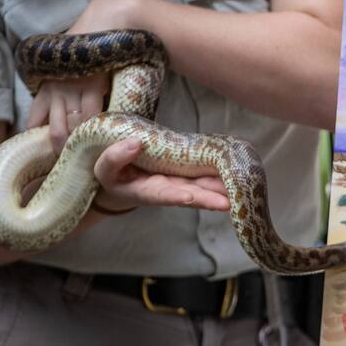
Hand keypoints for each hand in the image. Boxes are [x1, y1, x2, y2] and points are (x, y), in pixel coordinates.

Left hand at [23, 0, 148, 149]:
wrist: (105, 22)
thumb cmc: (89, 49)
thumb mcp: (69, 72)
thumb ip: (63, 93)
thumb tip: (67, 120)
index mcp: (45, 89)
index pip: (33, 123)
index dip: (37, 143)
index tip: (45, 158)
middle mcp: (55, 91)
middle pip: (52, 133)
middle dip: (61, 151)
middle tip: (74, 164)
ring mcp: (73, 88)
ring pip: (69, 128)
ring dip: (79, 144)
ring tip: (90, 158)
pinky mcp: (92, 85)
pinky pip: (91, 116)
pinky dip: (96, 130)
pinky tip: (103, 138)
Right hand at [91, 137, 230, 213]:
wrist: (119, 173)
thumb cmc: (110, 173)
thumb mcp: (103, 168)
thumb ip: (114, 158)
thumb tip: (134, 143)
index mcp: (142, 191)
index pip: (160, 194)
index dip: (174, 196)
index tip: (188, 197)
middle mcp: (165, 189)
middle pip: (189, 194)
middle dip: (208, 199)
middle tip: (229, 202)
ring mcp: (178, 181)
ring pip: (201, 185)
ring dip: (220, 189)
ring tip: (241, 191)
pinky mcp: (186, 172)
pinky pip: (203, 174)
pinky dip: (219, 175)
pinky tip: (237, 174)